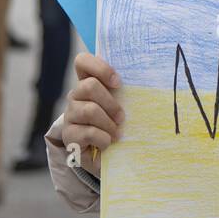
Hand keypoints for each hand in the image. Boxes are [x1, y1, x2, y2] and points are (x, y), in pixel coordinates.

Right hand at [62, 53, 124, 177]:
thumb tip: (149, 80)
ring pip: (90, 110)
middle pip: (89, 86)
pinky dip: (104, 139)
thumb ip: (126, 90)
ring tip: (116, 134)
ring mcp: (70, 115)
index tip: (117, 82)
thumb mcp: (124, 105)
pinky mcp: (69, 135)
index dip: (99, 67)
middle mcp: (75, 96)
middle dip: (111, 103)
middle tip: (122, 118)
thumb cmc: (119, 125)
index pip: (82, 62)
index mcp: (88, 83)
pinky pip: (88, 132)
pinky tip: (107, 144)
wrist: (110, 156)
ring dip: (108, 124)